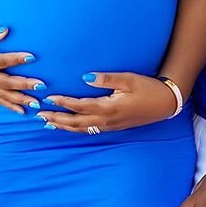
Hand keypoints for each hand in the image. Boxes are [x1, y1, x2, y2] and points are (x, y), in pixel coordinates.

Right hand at [0, 25, 44, 112]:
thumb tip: (6, 31)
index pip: (1, 61)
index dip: (16, 59)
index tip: (32, 57)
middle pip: (6, 82)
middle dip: (24, 84)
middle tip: (41, 85)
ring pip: (4, 95)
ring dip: (20, 99)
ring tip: (36, 103)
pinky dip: (10, 106)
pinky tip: (22, 111)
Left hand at [36, 72, 178, 132]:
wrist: (166, 103)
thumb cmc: (148, 88)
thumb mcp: (128, 79)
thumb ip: (106, 78)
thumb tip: (85, 76)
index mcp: (109, 107)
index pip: (80, 105)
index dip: (63, 102)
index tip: (48, 97)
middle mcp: (107, 120)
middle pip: (76, 122)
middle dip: (57, 118)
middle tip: (39, 115)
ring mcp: (110, 126)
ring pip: (82, 129)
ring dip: (63, 126)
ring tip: (48, 123)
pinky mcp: (114, 127)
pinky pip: (90, 130)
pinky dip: (76, 129)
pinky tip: (70, 126)